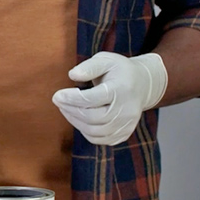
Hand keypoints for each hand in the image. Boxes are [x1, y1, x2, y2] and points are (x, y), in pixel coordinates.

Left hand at [52, 52, 167, 145]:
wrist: (143, 84)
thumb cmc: (119, 70)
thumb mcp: (106, 60)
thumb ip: (89, 66)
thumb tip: (72, 75)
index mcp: (122, 89)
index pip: (92, 99)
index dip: (72, 98)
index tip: (57, 95)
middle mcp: (127, 109)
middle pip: (92, 117)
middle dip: (71, 110)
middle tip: (58, 101)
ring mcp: (127, 124)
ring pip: (94, 131)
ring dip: (75, 121)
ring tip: (65, 109)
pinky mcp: (124, 133)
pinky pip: (99, 139)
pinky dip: (85, 131)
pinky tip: (78, 119)